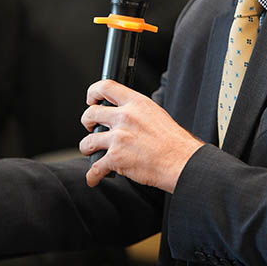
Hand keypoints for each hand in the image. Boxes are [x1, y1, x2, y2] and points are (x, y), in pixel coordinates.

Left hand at [80, 80, 203, 191]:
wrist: (180, 161)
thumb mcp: (156, 114)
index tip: (91, 99)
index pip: (106, 87)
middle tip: (90, 127)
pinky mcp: (115, 158)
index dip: (92, 92)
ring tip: (91, 151)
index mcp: (136, 103)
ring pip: (87, 141)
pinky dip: (92, 176)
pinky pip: (95, 168)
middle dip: (86, 122)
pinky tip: (94, 178)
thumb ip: (136, 111)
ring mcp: (118, 138)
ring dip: (86, 148)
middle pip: (90, 113)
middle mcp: (125, 117)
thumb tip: (122, 114)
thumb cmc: (174, 141)